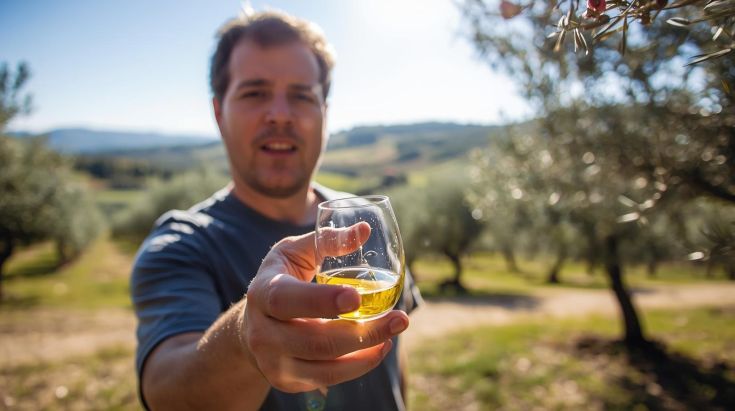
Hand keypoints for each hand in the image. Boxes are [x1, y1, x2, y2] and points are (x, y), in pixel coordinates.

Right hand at [241, 223, 408, 392]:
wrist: (252, 324)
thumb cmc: (281, 278)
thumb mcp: (296, 253)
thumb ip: (328, 240)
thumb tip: (364, 230)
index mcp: (264, 292)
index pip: (288, 300)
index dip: (321, 301)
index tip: (356, 297)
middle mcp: (262, 332)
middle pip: (316, 341)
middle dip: (364, 331)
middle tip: (400, 319)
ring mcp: (272, 362)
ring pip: (326, 367)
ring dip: (367, 352)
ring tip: (394, 332)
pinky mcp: (287, 381)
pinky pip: (328, 379)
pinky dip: (358, 365)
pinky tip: (377, 347)